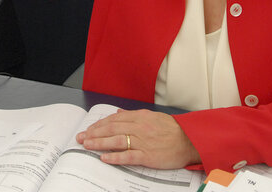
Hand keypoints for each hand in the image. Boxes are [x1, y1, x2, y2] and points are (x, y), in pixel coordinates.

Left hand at [76, 109, 199, 168]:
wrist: (190, 140)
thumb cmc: (172, 129)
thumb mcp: (152, 117)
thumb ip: (133, 115)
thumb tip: (118, 112)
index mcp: (139, 117)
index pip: (114, 119)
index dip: (99, 124)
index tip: (88, 129)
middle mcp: (139, 127)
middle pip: (111, 129)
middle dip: (94, 133)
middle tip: (81, 138)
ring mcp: (143, 142)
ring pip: (116, 141)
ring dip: (99, 143)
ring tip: (87, 145)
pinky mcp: (148, 155)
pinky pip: (128, 156)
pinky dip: (115, 157)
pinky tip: (105, 158)